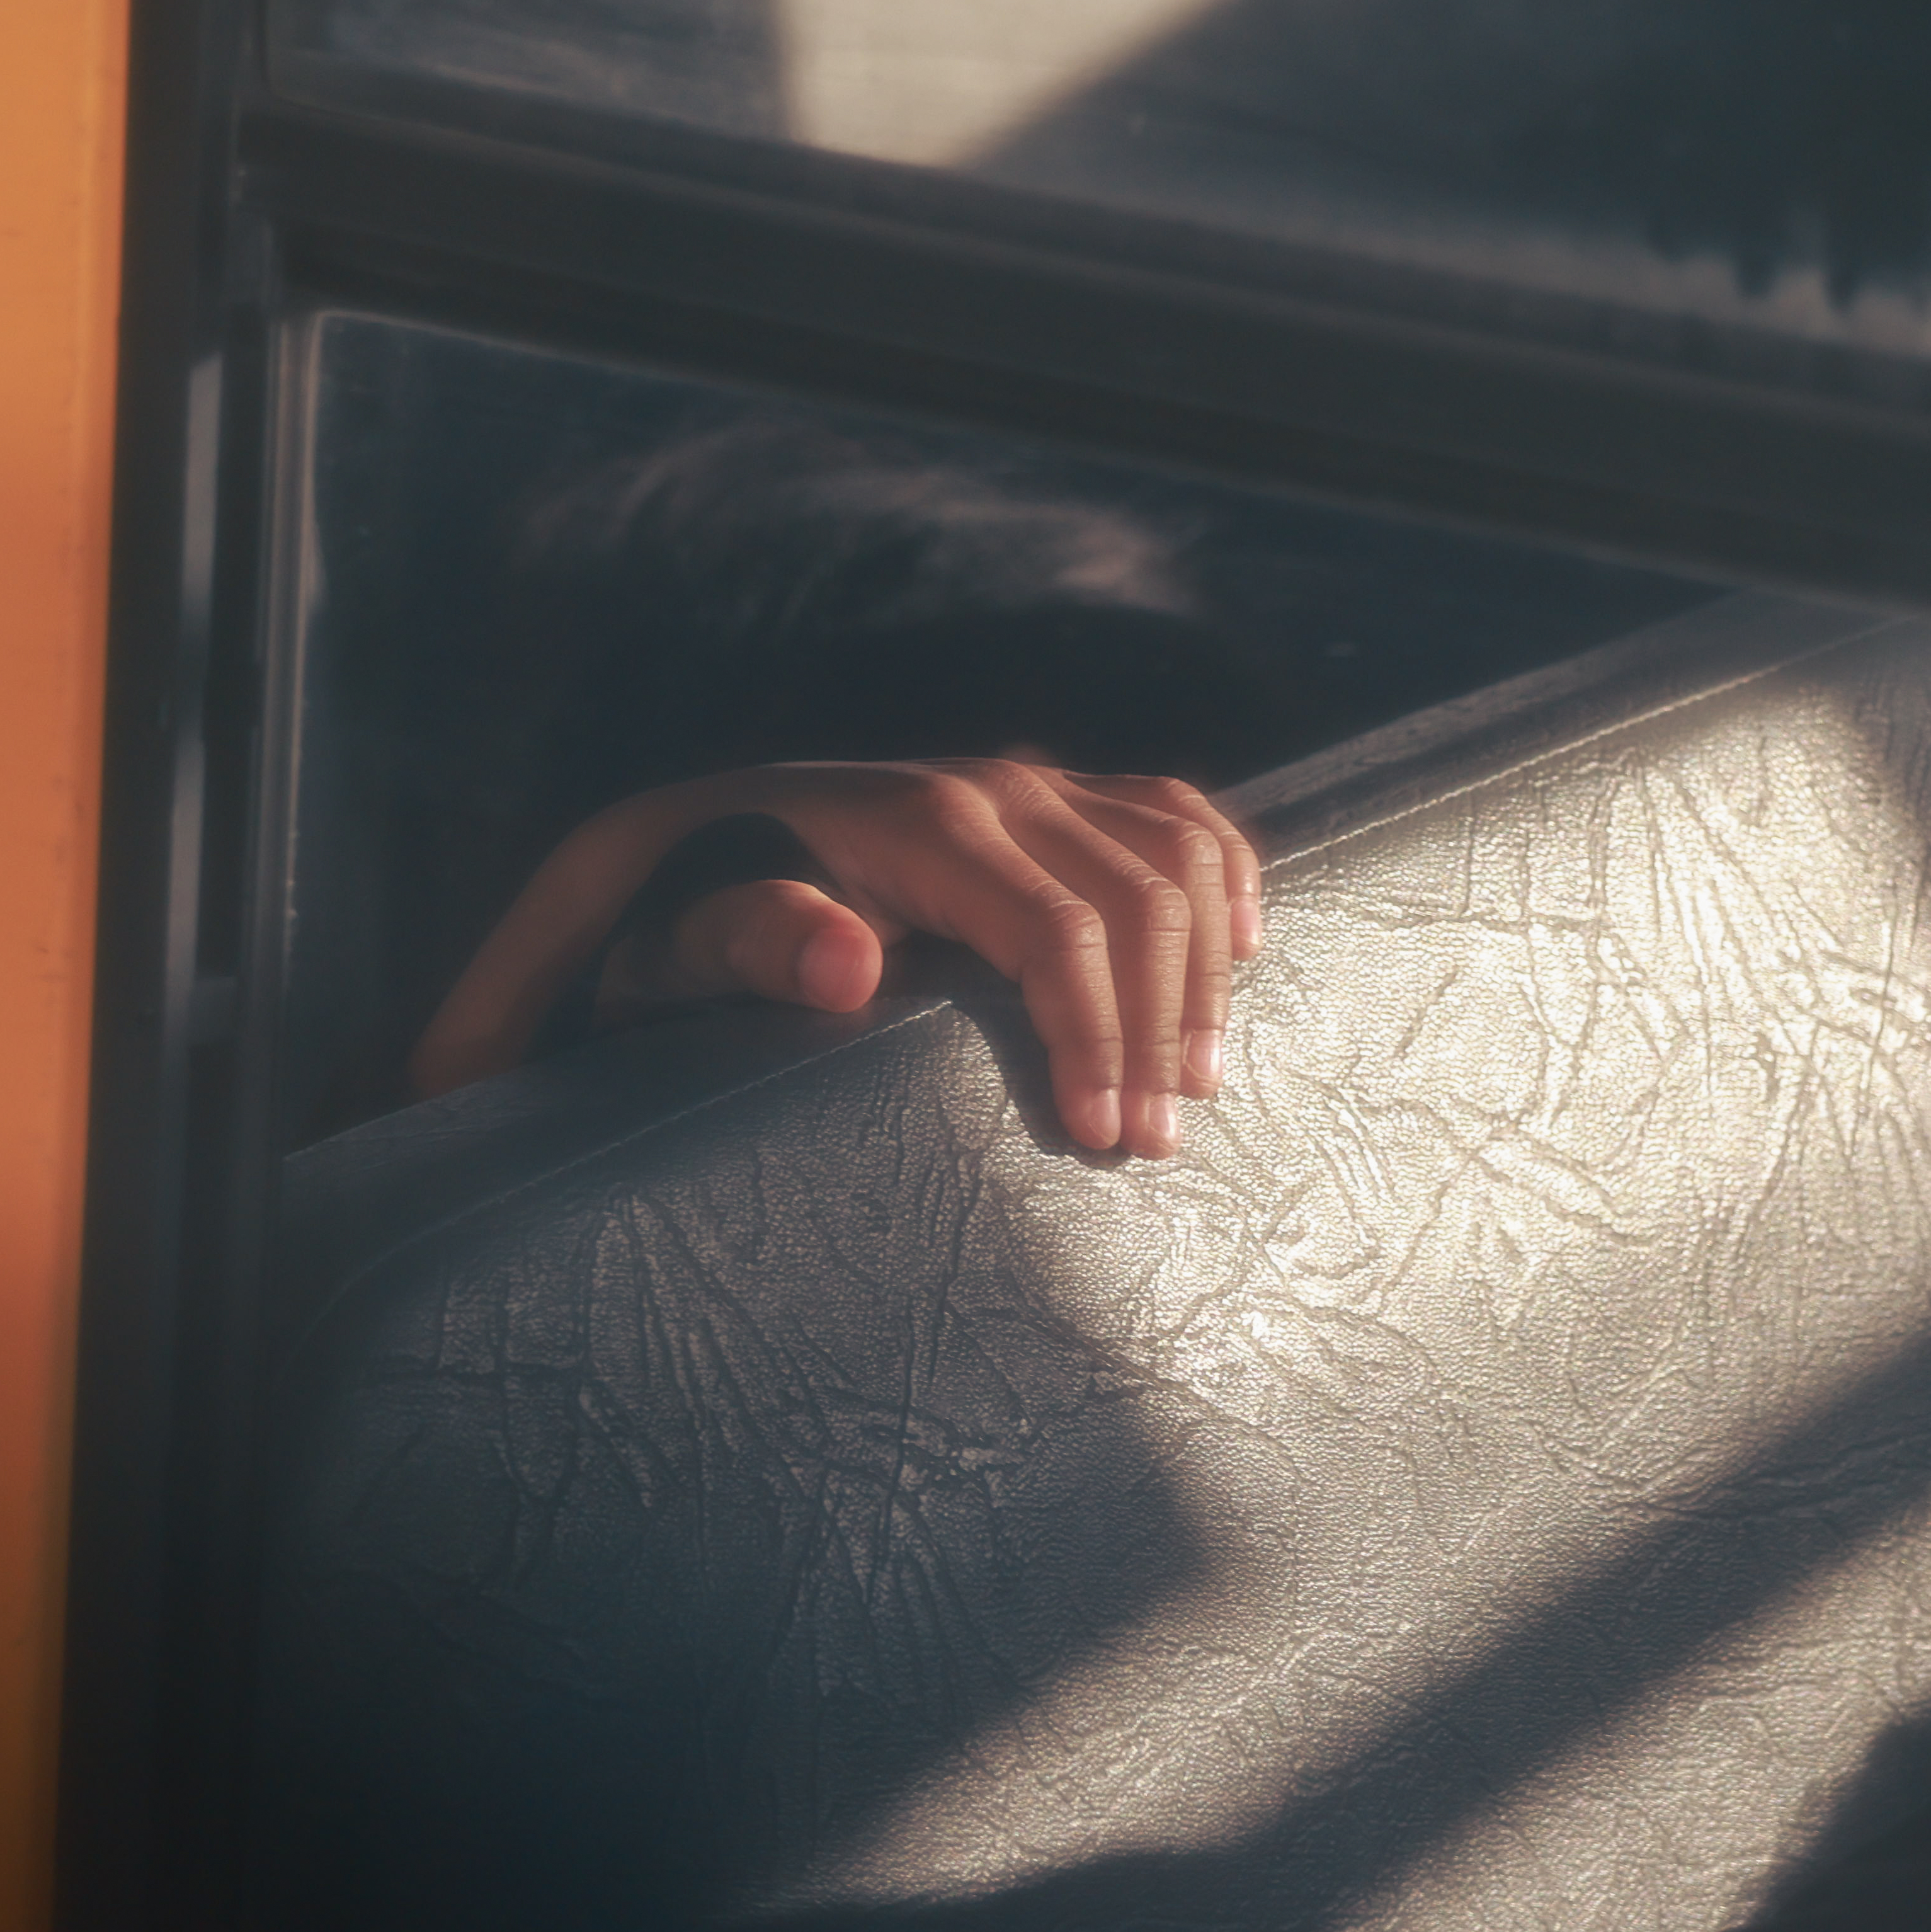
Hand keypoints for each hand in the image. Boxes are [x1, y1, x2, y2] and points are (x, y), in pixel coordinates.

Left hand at [411, 761, 1263, 1159]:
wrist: (691, 840)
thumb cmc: (688, 916)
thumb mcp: (686, 943)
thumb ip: (752, 941)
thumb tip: (846, 956)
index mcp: (922, 825)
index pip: (1058, 931)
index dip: (1096, 1036)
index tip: (1103, 1140)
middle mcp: (994, 787)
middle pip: (1140, 901)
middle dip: (1160, 1028)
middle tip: (1150, 1148)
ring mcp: (1031, 783)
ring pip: (1177, 854)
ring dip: (1204, 969)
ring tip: (1192, 1082)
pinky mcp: (1053, 794)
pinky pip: (1175, 813)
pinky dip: (1224, 873)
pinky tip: (1244, 944)